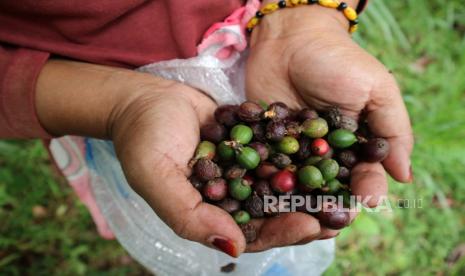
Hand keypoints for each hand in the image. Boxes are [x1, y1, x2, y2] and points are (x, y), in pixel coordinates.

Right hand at [35, 60, 324, 256]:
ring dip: (312, 188)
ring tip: (343, 186)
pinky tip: (325, 150)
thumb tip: (232, 246)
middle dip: (307, 213)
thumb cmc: (144, 138)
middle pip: (274, 213)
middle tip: (340, 211)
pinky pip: (279, 153)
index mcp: (211, 215)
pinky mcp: (251, 144)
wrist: (144, 97)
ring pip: (282, 185)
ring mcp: (242, 170)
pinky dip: (301, 155)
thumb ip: (188, 215)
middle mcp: (231, 197)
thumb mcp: (156, 177)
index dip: (282, 232)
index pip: (251, 233)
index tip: (311, 224)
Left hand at [245, 5, 413, 246]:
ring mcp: (294, 152)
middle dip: (329, 204)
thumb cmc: (337, 61)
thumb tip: (404, 176)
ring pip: (297, 185)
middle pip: (329, 188)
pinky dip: (266, 181)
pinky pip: (267, 168)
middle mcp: (324, 154)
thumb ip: (392, 129)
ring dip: (297, 200)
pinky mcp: (265, 146)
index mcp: (355, 145)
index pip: (364, 175)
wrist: (289, 39)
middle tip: (328, 219)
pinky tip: (265, 193)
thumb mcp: (375, 89)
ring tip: (296, 214)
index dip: (365, 189)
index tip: (365, 201)